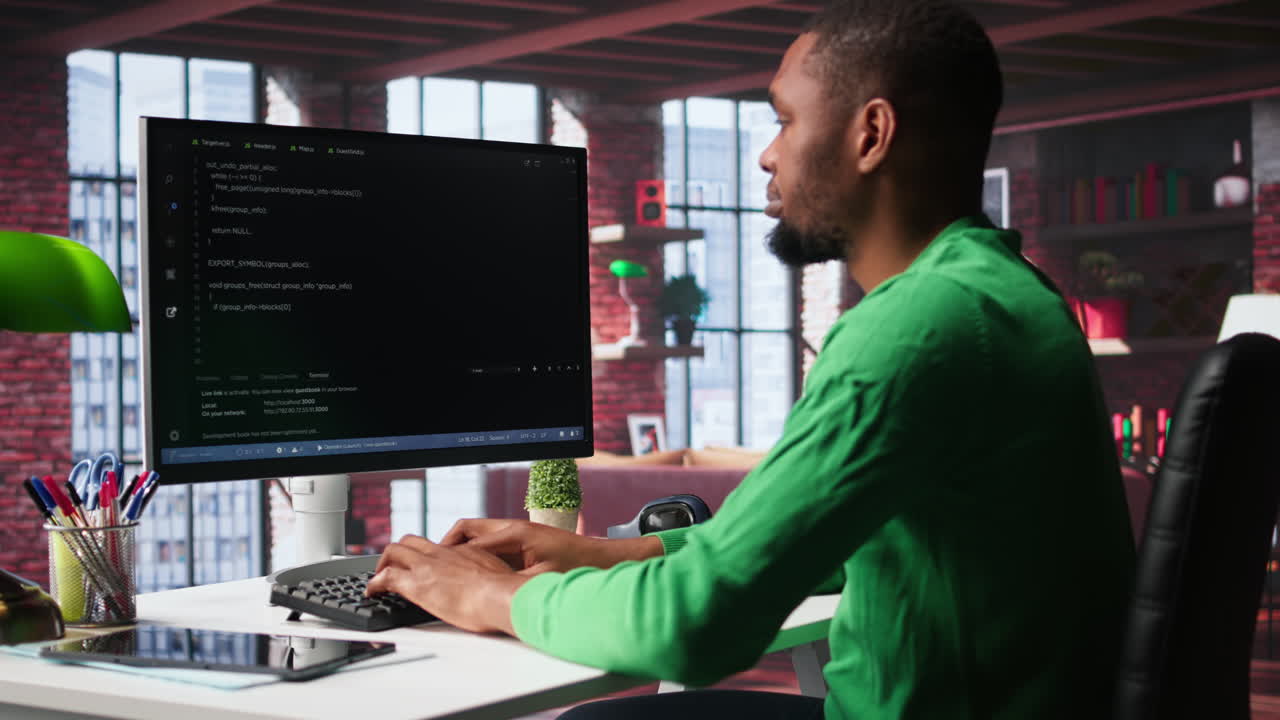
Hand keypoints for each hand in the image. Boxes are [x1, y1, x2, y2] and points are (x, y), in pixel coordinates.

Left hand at [366, 534, 526, 634]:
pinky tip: (371, 592)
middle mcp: (442, 554)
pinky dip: (375, 583)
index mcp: (463, 552)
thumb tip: (500, 585)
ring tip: (379, 578)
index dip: (425, 555)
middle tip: (393, 565)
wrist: (500, 596)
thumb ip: (492, 577)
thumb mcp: (501, 576)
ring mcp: (427, 566)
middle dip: (398, 552)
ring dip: (383, 563)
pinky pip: (386, 577)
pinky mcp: (416, 584)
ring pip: (394, 551)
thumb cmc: (505, 592)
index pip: (436, 547)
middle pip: (411, 541)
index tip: (422, 565)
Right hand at [441, 518, 662, 573]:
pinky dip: (476, 555)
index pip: (468, 539)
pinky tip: (475, 575)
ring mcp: (516, 533)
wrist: (602, 560)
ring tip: (449, 572)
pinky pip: (489, 543)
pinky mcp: (522, 541)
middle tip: (434, 566)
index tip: (433, 569)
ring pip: (476, 535)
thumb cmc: (576, 567)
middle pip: (466, 529)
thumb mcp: (539, 581)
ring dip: (461, 551)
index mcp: (514, 534)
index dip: (448, 555)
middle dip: (448, 546)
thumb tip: (484, 589)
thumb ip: (508, 584)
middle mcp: (512, 528)